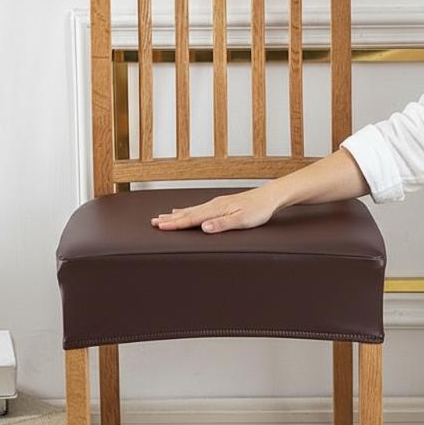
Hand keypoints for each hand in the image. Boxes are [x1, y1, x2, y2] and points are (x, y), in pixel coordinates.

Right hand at [150, 187, 277, 232]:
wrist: (271, 196)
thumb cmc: (259, 209)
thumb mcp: (242, 220)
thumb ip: (222, 224)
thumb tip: (204, 228)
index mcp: (216, 209)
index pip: (191, 218)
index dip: (175, 224)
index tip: (160, 227)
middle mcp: (213, 205)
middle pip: (186, 213)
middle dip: (169, 219)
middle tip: (153, 222)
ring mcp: (216, 203)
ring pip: (190, 210)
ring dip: (175, 215)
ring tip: (162, 217)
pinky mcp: (221, 204)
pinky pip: (198, 208)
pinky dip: (186, 211)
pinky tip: (183, 211)